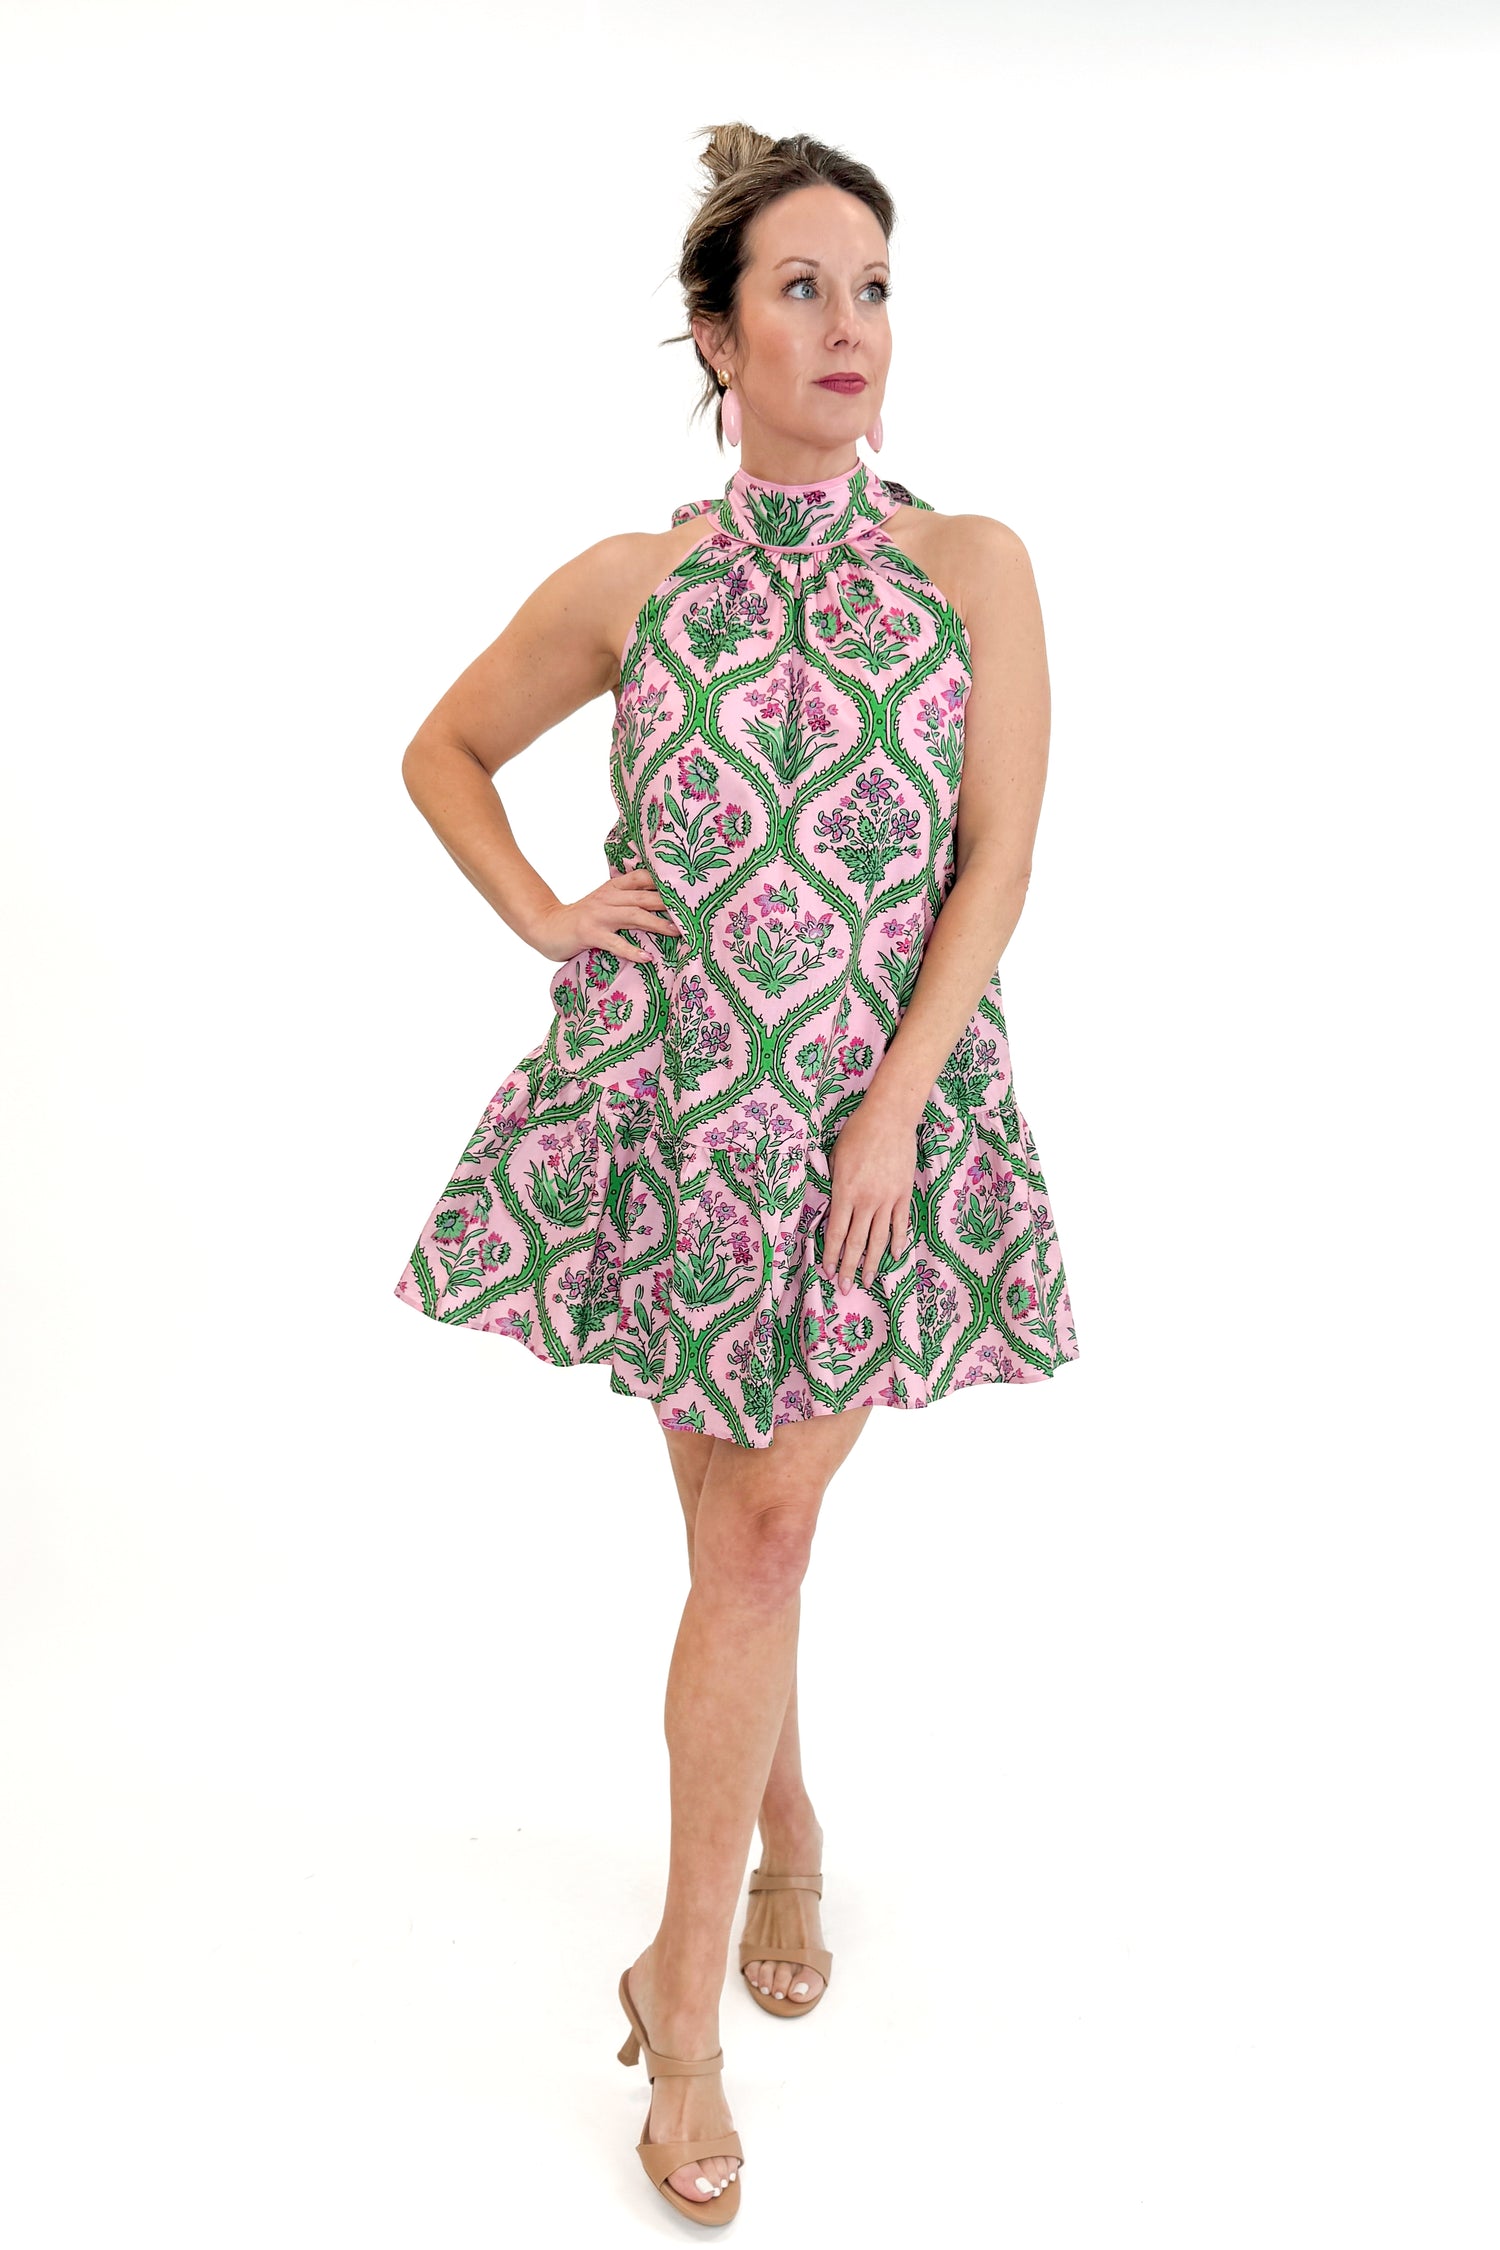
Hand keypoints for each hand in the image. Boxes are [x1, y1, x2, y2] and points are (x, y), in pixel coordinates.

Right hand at [528, 872, 682, 964]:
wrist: (548, 926)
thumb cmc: (582, 918)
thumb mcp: (605, 902)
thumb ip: (627, 898)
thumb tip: (660, 902)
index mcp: (613, 887)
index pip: (643, 877)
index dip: (665, 881)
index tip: (689, 889)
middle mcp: (608, 898)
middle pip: (644, 896)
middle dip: (669, 904)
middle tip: (692, 913)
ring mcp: (599, 915)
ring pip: (634, 916)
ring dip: (657, 924)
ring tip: (677, 932)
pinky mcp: (590, 934)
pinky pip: (615, 942)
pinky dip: (631, 950)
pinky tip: (646, 958)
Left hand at [820, 1091, 917, 1293]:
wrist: (889, 1119)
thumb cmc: (857, 1134)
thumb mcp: (835, 1159)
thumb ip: (834, 1186)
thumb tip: (832, 1206)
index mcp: (845, 1192)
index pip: (836, 1233)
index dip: (831, 1255)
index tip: (827, 1272)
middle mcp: (867, 1201)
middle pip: (857, 1242)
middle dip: (849, 1268)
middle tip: (845, 1288)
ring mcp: (888, 1199)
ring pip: (879, 1238)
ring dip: (872, 1262)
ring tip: (867, 1281)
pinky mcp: (904, 1194)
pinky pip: (900, 1223)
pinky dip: (897, 1241)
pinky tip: (894, 1255)